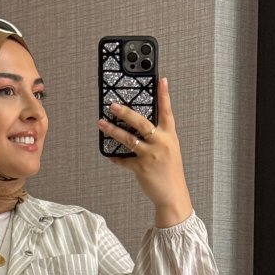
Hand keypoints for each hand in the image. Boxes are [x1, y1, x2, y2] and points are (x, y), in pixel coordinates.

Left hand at [98, 79, 193, 226]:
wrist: (173, 194)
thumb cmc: (170, 171)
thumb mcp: (170, 150)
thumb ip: (158, 137)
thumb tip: (141, 129)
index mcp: (170, 136)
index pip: (167, 111)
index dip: (164, 95)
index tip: (160, 79)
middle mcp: (161, 143)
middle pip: (141, 122)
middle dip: (125, 112)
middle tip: (112, 105)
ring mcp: (150, 155)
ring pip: (128, 139)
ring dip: (112, 131)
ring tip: (101, 124)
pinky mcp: (141, 168)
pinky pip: (124, 160)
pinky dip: (116, 157)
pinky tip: (109, 155)